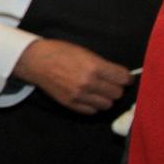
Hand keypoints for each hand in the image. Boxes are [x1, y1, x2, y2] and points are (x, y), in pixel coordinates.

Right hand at [13, 39, 131, 114]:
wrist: (36, 61)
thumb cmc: (60, 52)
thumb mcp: (86, 53)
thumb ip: (103, 65)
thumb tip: (119, 76)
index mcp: (94, 67)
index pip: (124, 79)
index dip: (126, 78)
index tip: (124, 77)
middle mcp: (88, 83)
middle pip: (117, 93)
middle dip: (116, 88)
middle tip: (110, 83)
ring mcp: (79, 95)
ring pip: (107, 104)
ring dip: (106, 98)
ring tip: (100, 91)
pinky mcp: (70, 103)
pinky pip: (92, 111)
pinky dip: (94, 105)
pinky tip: (89, 97)